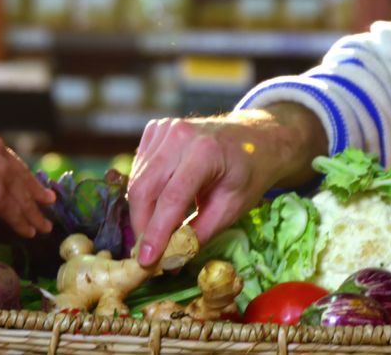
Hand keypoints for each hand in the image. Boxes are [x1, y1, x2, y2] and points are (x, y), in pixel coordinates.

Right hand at [0, 115, 54, 237]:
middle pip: (18, 173)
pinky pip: (15, 212)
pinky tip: (31, 233)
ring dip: (34, 213)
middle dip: (32, 187)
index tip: (16, 170)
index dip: (7, 163)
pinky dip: (24, 223)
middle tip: (47, 197)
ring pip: (22, 196)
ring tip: (44, 225)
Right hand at [127, 104, 326, 266]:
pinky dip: (144, 192)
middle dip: (141, 226)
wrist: (253, 138)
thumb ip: (199, 233)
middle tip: (147, 254)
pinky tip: (160, 203)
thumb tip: (170, 260)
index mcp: (205, 152)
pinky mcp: (155, 129)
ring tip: (156, 232)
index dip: (156, 232)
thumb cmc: (246, 174)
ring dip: (141, 212)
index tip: (146, 261)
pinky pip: (139, 169)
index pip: (171, 198)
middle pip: (144, 188)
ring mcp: (164, 129)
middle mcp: (179, 135)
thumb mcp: (231, 208)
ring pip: (137, 180)